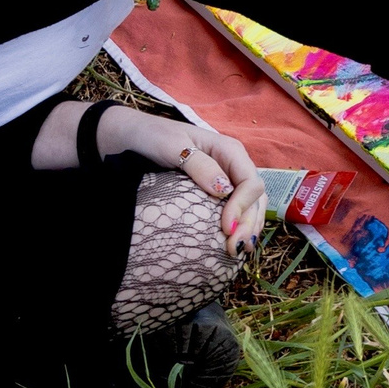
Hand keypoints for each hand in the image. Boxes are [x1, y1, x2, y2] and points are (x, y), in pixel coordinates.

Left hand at [101, 108, 266, 256]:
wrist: (133, 137)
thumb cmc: (152, 137)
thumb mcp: (172, 146)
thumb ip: (199, 166)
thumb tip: (224, 190)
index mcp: (229, 151)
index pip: (250, 182)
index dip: (242, 207)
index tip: (226, 228)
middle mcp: (235, 165)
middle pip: (256, 198)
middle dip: (249, 224)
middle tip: (235, 248)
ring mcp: (229, 178)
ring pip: (253, 205)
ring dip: (249, 228)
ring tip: (239, 251)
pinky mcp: (220, 191)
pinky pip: (239, 209)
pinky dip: (241, 226)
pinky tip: (235, 241)